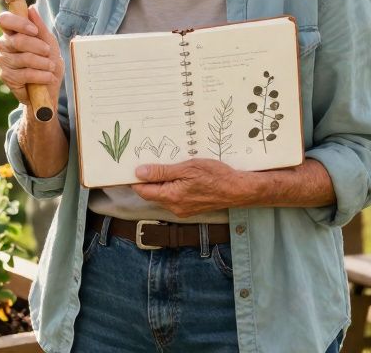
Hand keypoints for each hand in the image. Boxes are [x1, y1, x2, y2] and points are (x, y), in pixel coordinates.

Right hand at [0, 5, 62, 109]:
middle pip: (17, 40)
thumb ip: (40, 27)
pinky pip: (25, 74)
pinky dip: (41, 75)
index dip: (18, 23)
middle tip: (48, 52)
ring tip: (51, 67)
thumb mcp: (50, 43)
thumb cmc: (48, 62)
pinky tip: (48, 77)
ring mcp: (3, 61)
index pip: (4, 20)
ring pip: (23, 58)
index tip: (34, 30)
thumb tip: (30, 8)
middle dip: (38, 47)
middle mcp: (4, 44)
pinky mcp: (6, 76)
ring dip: (43, 63)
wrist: (49, 88)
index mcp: (12, 32)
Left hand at [131, 159, 247, 216]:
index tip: (133, 166)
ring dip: (162, 182)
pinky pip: (174, 198)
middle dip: (149, 179)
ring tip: (168, 166)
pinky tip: (179, 176)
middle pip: (152, 194)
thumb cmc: (215, 176)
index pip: (143, 191)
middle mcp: (174, 207)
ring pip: (163, 195)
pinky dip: (172, 187)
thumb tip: (140, 172)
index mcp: (171, 197)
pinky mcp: (190, 208)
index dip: (136, 179)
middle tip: (150, 160)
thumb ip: (162, 171)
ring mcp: (182, 210)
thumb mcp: (187, 168)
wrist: (238, 190)